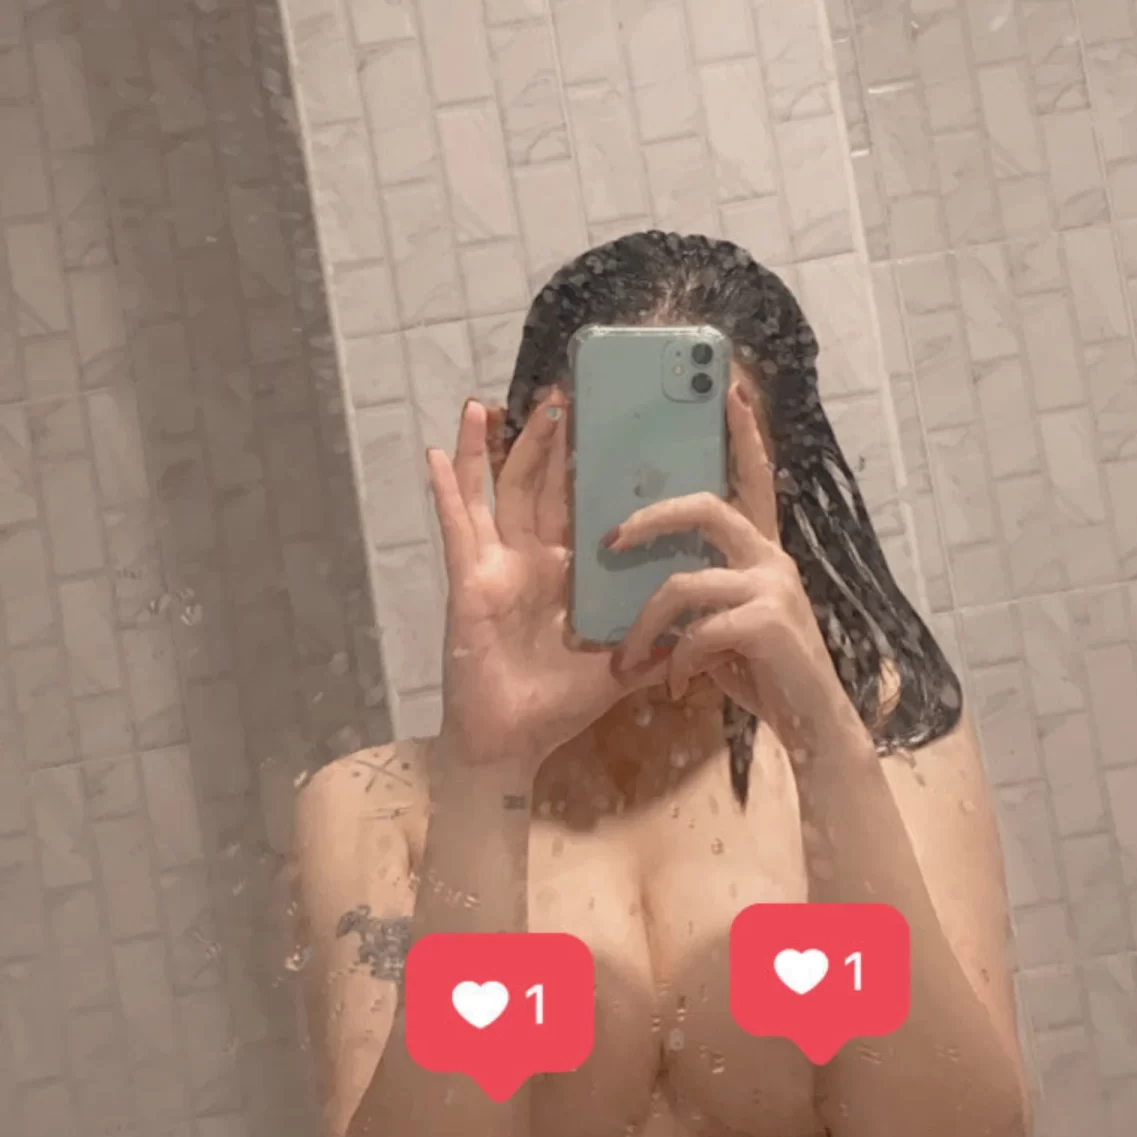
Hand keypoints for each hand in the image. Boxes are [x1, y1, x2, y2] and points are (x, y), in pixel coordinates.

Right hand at [426, 394, 620, 774]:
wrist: (511, 745)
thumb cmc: (556, 706)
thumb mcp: (617, 668)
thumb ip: (653, 647)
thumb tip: (699, 632)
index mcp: (561, 573)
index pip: (574, 506)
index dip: (584, 466)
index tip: (601, 423)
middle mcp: (526, 560)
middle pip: (536, 485)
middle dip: (548, 440)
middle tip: (563, 391)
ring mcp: (494, 566)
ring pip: (495, 492)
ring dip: (493, 447)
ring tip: (494, 401)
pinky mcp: (469, 579)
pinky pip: (456, 526)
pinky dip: (445, 489)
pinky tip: (435, 452)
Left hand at [608, 385, 851, 752]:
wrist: (814, 724)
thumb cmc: (766, 673)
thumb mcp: (730, 623)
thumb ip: (703, 596)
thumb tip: (649, 587)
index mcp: (762, 551)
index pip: (753, 479)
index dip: (742, 434)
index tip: (728, 389)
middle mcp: (771, 558)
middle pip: (704, 508)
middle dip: (649, 519)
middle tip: (608, 540)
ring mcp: (771, 587)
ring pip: (682, 583)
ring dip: (643, 628)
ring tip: (626, 663)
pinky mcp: (766, 623)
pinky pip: (696, 630)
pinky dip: (676, 662)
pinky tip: (676, 687)